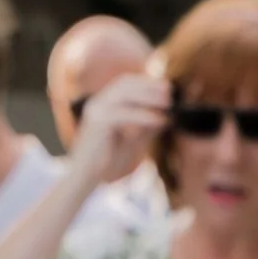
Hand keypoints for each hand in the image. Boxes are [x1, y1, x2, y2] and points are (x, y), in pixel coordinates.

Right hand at [70, 71, 169, 185]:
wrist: (86, 176)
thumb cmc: (108, 160)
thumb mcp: (133, 139)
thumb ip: (146, 126)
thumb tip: (167, 115)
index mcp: (103, 103)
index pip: (125, 83)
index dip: (146, 82)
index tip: (168, 87)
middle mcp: (97, 102)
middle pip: (124, 83)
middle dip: (149, 85)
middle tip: (171, 91)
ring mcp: (95, 110)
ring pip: (123, 94)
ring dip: (148, 96)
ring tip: (168, 103)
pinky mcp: (97, 122)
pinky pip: (123, 113)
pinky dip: (144, 115)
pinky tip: (160, 120)